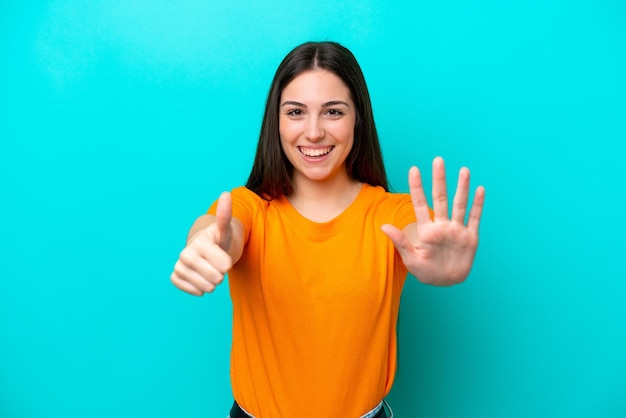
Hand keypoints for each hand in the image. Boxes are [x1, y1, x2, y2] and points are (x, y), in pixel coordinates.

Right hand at [170, 192, 233, 295]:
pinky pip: (192, 290)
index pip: (224, 266)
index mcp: (201, 243)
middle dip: (221, 275)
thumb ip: (225, 215)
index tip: (224, 256)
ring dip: (212, 284)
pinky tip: (200, 280)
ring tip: (210, 272)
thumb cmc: (219, 240)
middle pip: (215, 279)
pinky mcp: (175, 276)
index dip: (228, 264)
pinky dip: (199, 289)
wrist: (206, 249)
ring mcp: (179, 265)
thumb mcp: (225, 230)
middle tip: (217, 265)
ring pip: (205, 287)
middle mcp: (186, 253)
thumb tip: (226, 193)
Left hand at [381, 157, 484, 285]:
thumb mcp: (410, 259)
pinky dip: (477, 205)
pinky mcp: (470, 238)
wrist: (446, 282)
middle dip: (439, 179)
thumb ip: (400, 241)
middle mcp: (442, 226)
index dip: (417, 187)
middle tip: (438, 160)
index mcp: (426, 230)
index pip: (420, 203)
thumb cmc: (426, 272)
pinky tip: (479, 190)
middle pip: (440, 198)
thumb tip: (383, 226)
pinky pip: (474, 218)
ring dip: (462, 187)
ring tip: (464, 170)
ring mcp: (457, 230)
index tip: (413, 169)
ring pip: (459, 204)